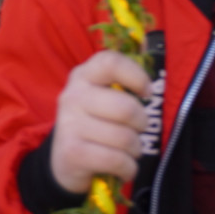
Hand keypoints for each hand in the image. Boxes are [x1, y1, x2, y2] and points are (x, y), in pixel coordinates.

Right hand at [50, 50, 150, 194]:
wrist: (64, 162)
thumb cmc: (96, 122)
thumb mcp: (105, 96)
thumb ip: (125, 78)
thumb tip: (150, 45)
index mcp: (84, 75)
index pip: (111, 62)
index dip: (136, 75)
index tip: (147, 92)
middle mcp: (73, 96)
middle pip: (125, 107)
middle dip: (141, 123)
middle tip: (138, 129)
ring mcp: (69, 125)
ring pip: (124, 137)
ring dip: (136, 149)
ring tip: (130, 150)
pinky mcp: (72, 153)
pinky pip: (116, 159)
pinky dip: (129, 168)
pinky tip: (126, 168)